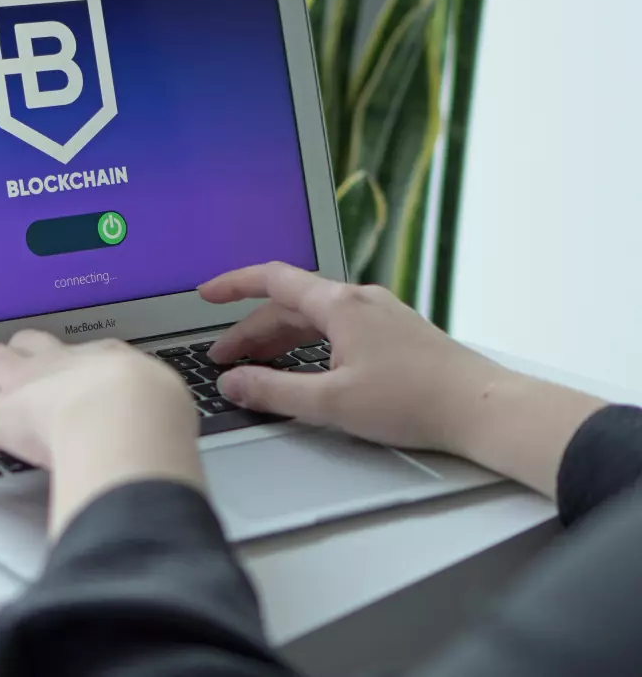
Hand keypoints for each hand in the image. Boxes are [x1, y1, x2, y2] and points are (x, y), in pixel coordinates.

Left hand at [0, 330, 203, 533]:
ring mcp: (26, 387)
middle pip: (33, 344)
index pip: (86, 358)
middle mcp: (65, 364)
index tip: (77, 383)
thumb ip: (161, 430)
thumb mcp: (170, 416)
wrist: (131, 413)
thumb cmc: (157, 414)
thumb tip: (169, 462)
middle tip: (19, 379)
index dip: (75, 371)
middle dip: (21, 357)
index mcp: (111, 363)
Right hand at [198, 262, 604, 495]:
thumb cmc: (415, 401)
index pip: (273, 280)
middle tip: (225, 359)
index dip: (234, 285)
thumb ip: (273, 391)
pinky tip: (306, 369)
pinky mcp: (396, 335)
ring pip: (315, 319)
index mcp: (340, 306)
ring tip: (257, 367)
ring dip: (280, 339)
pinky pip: (338, 329)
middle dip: (252, 331)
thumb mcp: (331, 402)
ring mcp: (381, 316)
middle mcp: (360, 301)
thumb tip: (233, 382)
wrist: (484, 409)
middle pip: (290, 305)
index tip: (206, 294)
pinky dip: (309, 345)